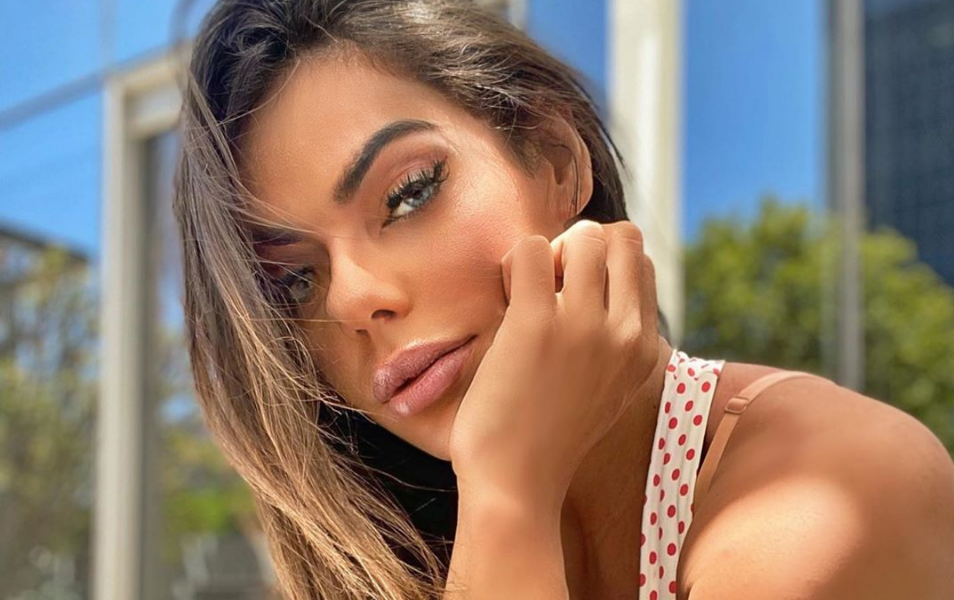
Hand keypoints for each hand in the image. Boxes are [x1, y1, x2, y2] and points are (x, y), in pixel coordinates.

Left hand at [448, 219, 660, 510]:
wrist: (516, 487)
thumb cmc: (547, 438)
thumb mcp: (606, 391)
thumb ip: (613, 344)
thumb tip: (598, 289)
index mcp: (644, 349)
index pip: (641, 263)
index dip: (602, 264)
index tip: (571, 295)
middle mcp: (627, 332)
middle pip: (621, 236)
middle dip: (581, 245)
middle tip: (549, 284)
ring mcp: (586, 326)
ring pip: (583, 235)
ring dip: (548, 251)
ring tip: (525, 291)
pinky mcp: (537, 324)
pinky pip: (530, 249)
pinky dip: (515, 262)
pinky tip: (505, 297)